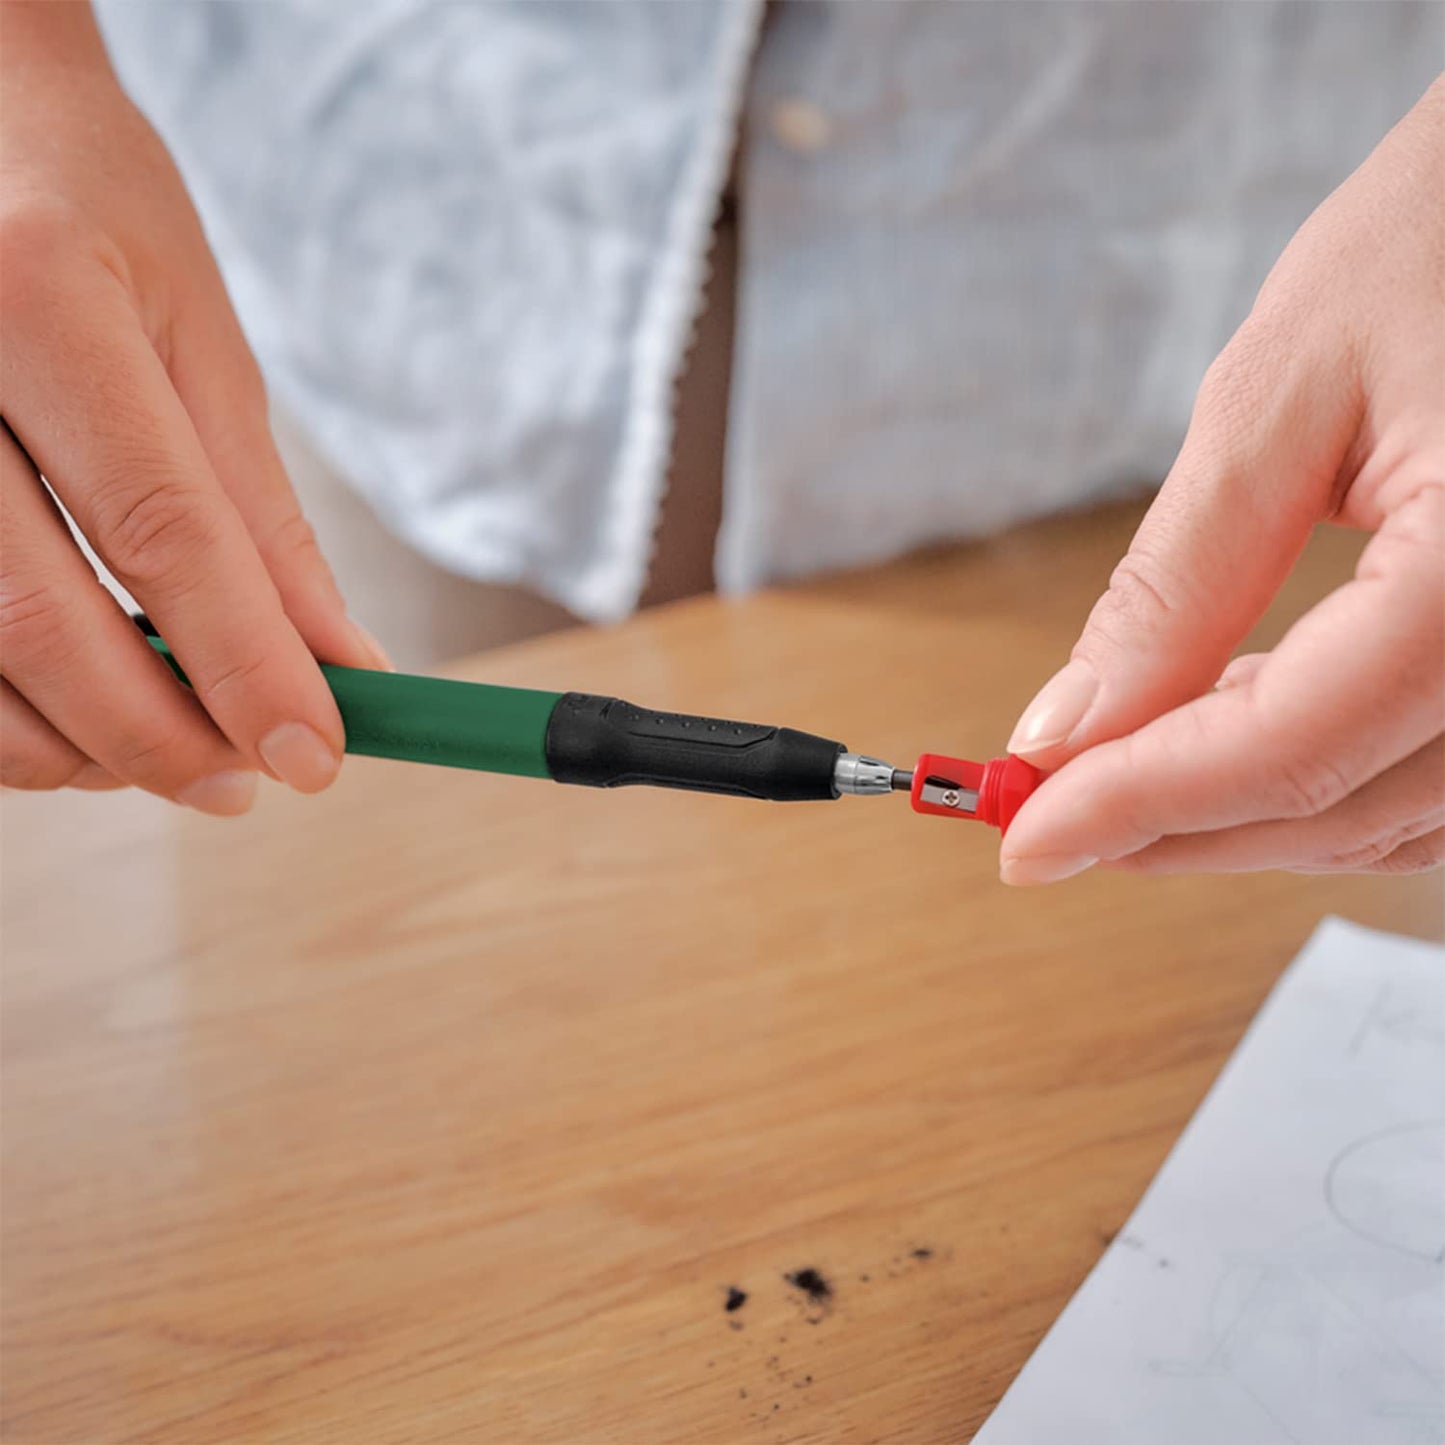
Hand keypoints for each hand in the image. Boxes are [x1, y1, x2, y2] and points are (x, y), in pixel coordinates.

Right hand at [0, 2, 387, 813]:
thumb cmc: (93, 217)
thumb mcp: (197, 345)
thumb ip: (260, 519)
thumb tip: (341, 665)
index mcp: (39, 304)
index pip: (160, 531)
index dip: (245, 664)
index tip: (316, 755)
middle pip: (40, 619)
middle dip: (162, 733)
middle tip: (246, 780)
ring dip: (80, 746)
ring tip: (178, 752)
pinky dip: (9, 718)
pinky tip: (80, 719)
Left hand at [1000, 76, 1443, 882]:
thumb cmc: (1444, 236)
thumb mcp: (1282, 399)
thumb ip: (1175, 587)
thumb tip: (1064, 730)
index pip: (1290, 748)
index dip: (1136, 805)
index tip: (1022, 837)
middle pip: (1341, 807)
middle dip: (1174, 824)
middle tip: (1048, 810)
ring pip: (1395, 821)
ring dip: (1243, 815)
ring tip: (1121, 763)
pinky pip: (1437, 779)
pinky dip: (1323, 781)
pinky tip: (1233, 728)